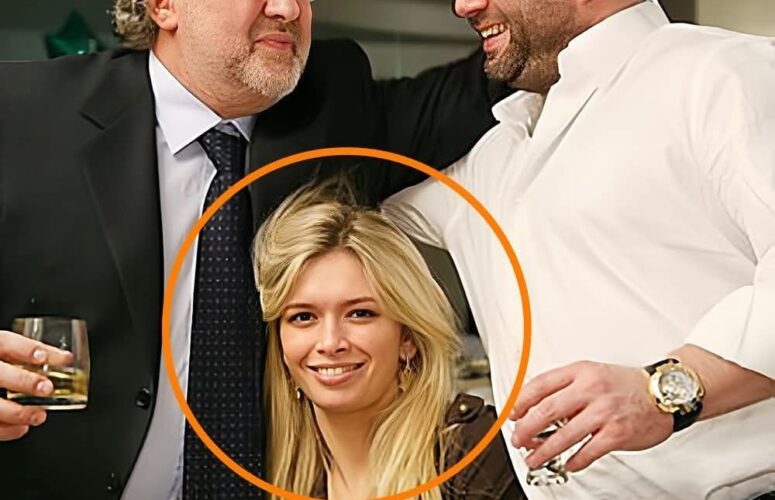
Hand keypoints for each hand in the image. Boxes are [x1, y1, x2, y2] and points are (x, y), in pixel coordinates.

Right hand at [0, 330, 72, 440]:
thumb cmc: (1, 366)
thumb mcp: (6, 353)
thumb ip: (25, 354)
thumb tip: (64, 359)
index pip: (5, 342)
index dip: (25, 348)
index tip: (43, 357)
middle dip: (23, 381)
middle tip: (47, 389)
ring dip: (17, 413)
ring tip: (39, 415)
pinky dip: (6, 429)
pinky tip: (22, 428)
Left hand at [509, 361, 672, 471]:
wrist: (666, 393)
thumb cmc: (626, 385)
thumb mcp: (592, 373)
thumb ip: (565, 386)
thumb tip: (534, 404)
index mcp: (580, 371)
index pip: (539, 385)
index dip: (520, 402)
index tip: (512, 415)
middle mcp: (591, 389)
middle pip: (546, 411)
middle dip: (525, 429)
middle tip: (517, 439)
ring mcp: (604, 412)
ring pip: (563, 435)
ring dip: (543, 451)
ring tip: (533, 458)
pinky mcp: (617, 433)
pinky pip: (588, 451)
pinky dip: (574, 461)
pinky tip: (567, 464)